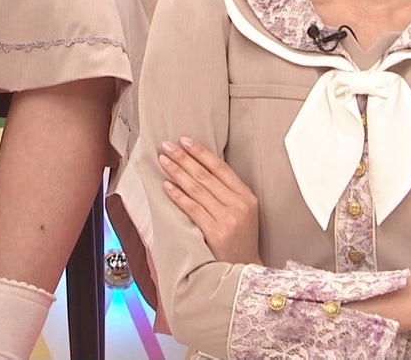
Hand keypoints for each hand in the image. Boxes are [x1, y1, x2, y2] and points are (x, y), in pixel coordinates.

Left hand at [158, 137, 261, 264]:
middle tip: (167, 146)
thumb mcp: (243, 212)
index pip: (220, 168)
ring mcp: (228, 219)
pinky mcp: (216, 233)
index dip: (201, 153)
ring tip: (163, 161)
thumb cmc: (240, 239)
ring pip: (197, 189)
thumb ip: (227, 192)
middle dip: (184, 158)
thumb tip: (199, 167)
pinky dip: (179, 196)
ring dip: (177, 172)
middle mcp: (239, 205)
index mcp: (247, 197)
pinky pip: (193, 209)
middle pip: (206, 176)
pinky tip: (167, 186)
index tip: (185, 140)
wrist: (245, 269)